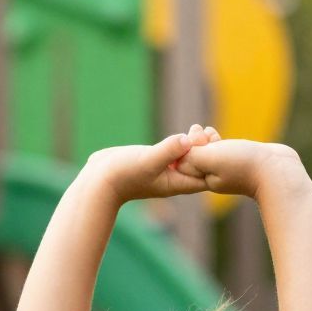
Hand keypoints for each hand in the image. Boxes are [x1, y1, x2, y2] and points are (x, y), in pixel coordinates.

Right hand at [85, 128, 217, 204]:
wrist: (98, 182)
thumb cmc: (123, 175)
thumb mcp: (148, 160)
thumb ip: (169, 150)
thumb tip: (188, 139)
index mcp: (177, 182)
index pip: (205, 175)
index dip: (213, 158)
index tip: (210, 138)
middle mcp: (173, 179)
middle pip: (199, 167)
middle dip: (206, 149)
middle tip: (204, 129)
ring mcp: (163, 171)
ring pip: (187, 159)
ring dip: (195, 144)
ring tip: (196, 128)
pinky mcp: (154, 162)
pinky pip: (175, 154)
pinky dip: (182, 144)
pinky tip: (186, 133)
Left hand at [177, 137, 300, 200]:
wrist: (277, 172)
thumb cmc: (244, 164)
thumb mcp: (212, 158)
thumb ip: (193, 155)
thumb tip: (180, 153)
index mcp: (205, 179)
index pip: (185, 162)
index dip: (184, 146)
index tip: (192, 132)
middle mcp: (215, 178)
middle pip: (195, 158)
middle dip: (193, 142)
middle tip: (196, 128)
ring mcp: (227, 171)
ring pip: (208, 154)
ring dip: (204, 140)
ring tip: (206, 130)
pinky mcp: (239, 164)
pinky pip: (220, 152)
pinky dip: (216, 142)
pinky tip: (215, 134)